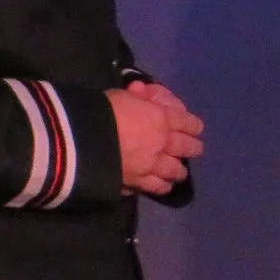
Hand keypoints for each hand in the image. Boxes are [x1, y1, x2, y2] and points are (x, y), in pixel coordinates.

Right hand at [109, 80, 204, 195]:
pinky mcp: (139, 183)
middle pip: (187, 148)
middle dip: (193, 148)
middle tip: (194, 149)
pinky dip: (162, 186)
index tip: (197, 129)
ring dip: (179, 170)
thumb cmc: (103, 111)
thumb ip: (138, 97)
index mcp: (162, 119)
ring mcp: (152, 166)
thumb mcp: (122, 95)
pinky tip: (163, 186)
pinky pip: (156, 187)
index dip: (194, 126)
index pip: (188, 122)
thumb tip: (142, 92)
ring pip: (175, 171)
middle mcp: (163, 144)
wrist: (82, 140)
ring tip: (179, 171)